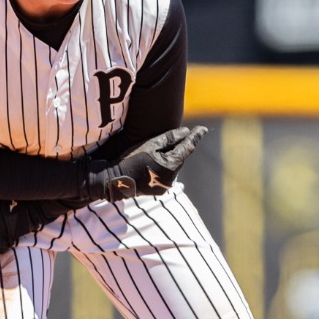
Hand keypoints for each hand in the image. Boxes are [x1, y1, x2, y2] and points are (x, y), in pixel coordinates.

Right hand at [80, 125, 207, 202]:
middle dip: (177, 146)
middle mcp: (172, 178)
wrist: (114, 181)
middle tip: (168, 137)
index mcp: (171, 166)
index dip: (196, 137)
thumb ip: (170, 138)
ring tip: (154, 151)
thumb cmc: (131, 159)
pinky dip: (164, 165)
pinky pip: (167, 173)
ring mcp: (166, 186)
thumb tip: (187, 131)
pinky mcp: (160, 189)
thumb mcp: (150, 144)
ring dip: (169, 156)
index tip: (204, 129)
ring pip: (173, 165)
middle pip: (180, 157)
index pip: (188, 148)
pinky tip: (151, 162)